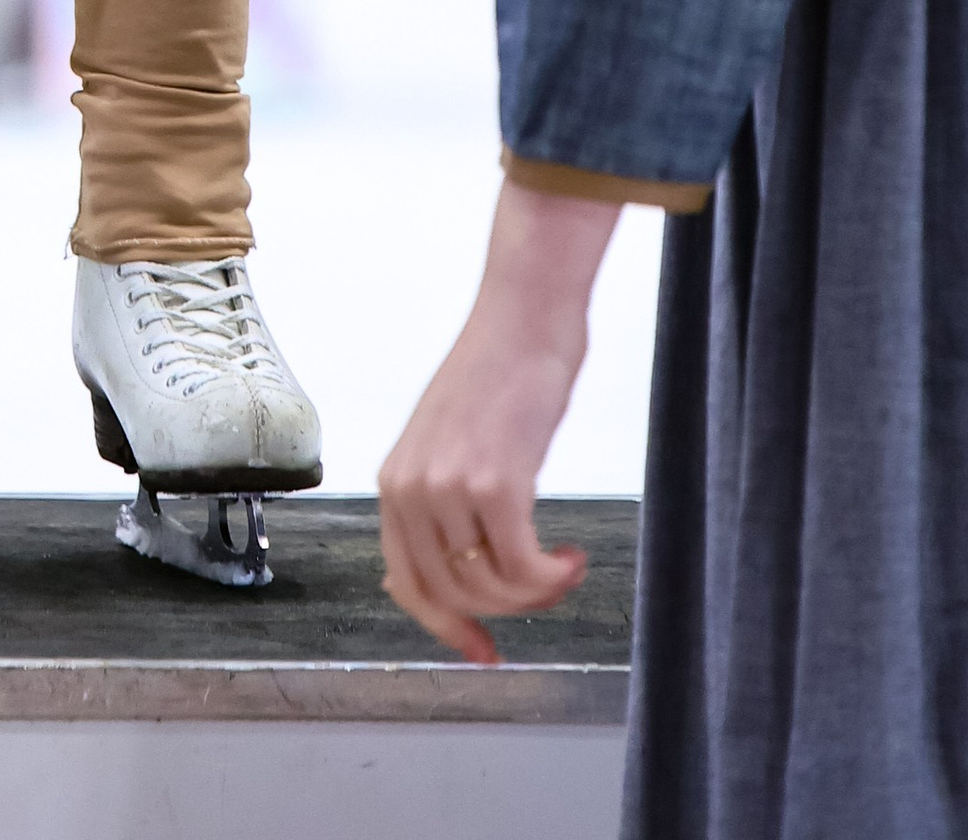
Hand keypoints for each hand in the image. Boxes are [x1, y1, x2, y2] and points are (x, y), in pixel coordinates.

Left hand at [378, 177, 617, 662]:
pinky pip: (522, 568)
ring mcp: (450, 487)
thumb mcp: (448, 443)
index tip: (483, 649)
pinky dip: (553, 578)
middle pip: (452, 594)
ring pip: (491, 587)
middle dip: (506, 610)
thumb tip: (446, 576)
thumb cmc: (498, 375)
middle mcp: (412, 489)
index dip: (446, 626)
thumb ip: (438, 503)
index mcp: (395, 482)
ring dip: (537, 593)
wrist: (524, 316)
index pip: (407, 583)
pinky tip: (572, 560)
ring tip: (563, 568)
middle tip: (546, 589)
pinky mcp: (496, 484)